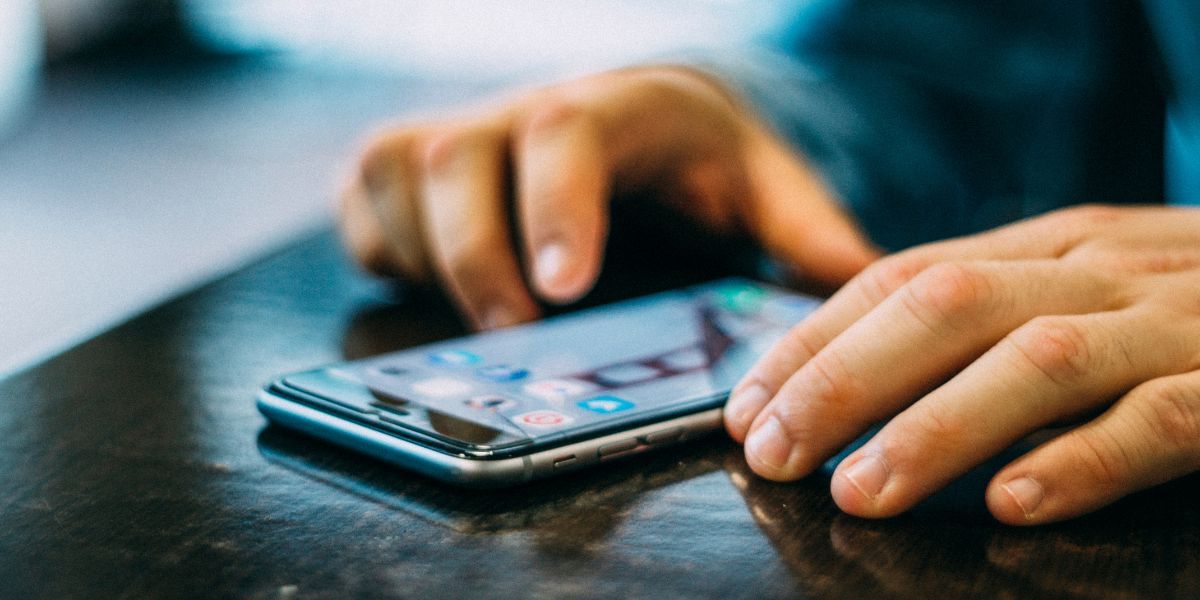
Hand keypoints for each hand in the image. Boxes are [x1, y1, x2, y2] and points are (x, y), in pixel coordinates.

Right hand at [339, 66, 877, 327]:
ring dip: (423, 256)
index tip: (564, 288)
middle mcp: (519, 112)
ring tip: (480, 321)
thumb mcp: (760, 181)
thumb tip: (866, 287)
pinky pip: (365, 206)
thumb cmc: (692, 157)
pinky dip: (385, 252)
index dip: (555, 206)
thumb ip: (806, 228)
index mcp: (613, 108)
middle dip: (471, 253)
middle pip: (457, 156)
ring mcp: (455, 135)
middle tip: (513, 334)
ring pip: (395, 175)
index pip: (568, 133)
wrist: (626, 114)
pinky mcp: (408, 169)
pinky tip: (433, 291)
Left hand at [724, 205, 1199, 524]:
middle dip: (841, 380)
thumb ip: (983, 313)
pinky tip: (1016, 506)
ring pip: (1036, 360)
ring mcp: (1169, 322)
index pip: (897, 279)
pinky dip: (1085, 460)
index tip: (746, 406)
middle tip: (772, 453)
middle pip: (942, 309)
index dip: (811, 340)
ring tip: (860, 492)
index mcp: (1042, 247)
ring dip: (936, 427)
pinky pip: (1161, 419)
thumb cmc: (1180, 306)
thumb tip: (854, 367)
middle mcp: (1092, 270)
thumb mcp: (1075, 285)